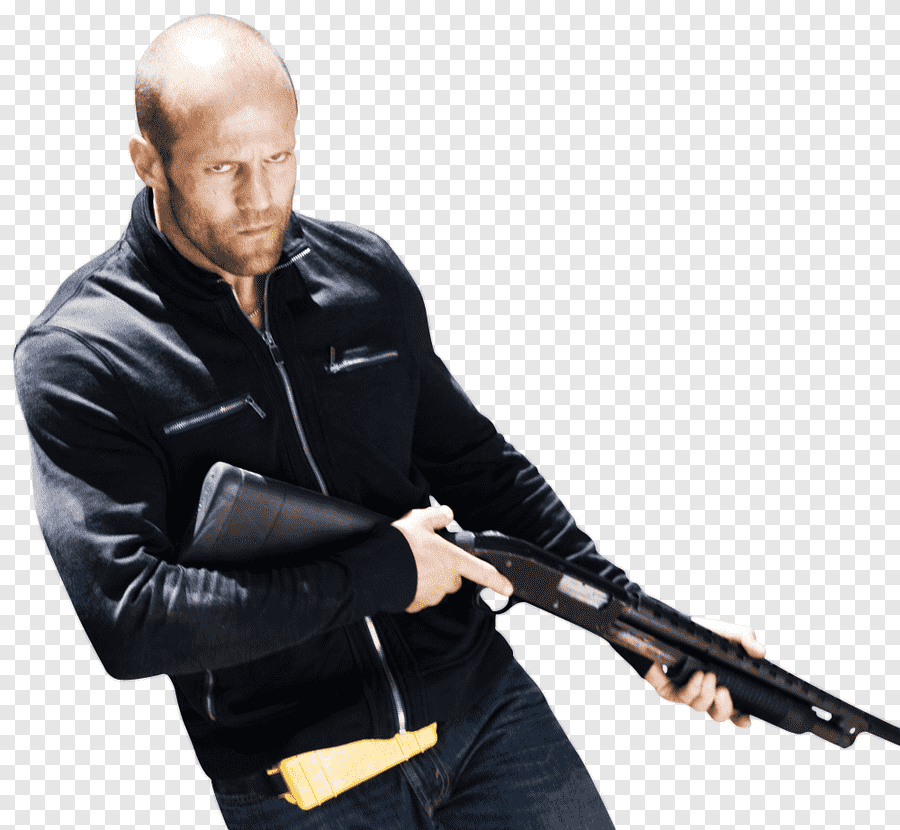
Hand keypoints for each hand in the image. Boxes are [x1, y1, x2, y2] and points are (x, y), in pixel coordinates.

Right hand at [392, 505, 514, 612]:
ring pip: (437, 586)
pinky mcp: (415, 604)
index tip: (508, 588)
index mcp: (452, 560)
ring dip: (428, 577)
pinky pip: (420, 596)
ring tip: (411, 563)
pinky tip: (403, 576)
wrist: (375, 570)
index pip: (481, 571)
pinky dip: (414, 588)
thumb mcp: (419, 519)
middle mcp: (445, 581)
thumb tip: (447, 513)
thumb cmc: (400, 546)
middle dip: (446, 568)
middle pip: (454, 577)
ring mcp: (431, 595)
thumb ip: (437, 516)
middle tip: (428, 555)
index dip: (497, 580)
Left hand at [644, 617, 766, 727]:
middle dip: (724, 709)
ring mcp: (686, 691)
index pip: (734, 709)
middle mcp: (704, 691)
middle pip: (717, 714)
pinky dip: (692, 688)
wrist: (666, 624)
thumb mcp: (724, 631)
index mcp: (721, 683)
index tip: (746, 719)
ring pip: (700, 706)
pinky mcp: (668, 688)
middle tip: (724, 692)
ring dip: (706, 694)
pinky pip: (681, 697)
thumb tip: (762, 651)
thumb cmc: (698, 631)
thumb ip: (745, 637)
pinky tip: (697, 676)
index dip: (740, 718)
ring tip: (708, 675)